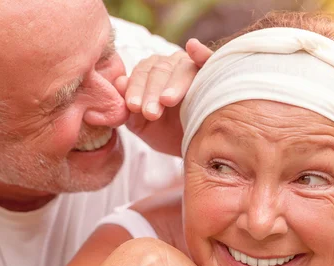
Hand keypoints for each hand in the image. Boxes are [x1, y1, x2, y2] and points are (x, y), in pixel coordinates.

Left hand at [114, 39, 212, 155]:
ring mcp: (193, 66)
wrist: (195, 148)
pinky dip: (202, 53)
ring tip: (167, 100)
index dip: (136, 88)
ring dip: (174, 83)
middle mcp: (172, 65)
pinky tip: (193, 48)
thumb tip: (119, 82)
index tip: (134, 107)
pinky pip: (209, 60)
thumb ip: (128, 108)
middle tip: (151, 113)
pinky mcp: (213, 71)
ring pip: (182, 67)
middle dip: (153, 92)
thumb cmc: (167, 134)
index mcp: (152, 73)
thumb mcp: (143, 125)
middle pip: (160, 70)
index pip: (142, 73)